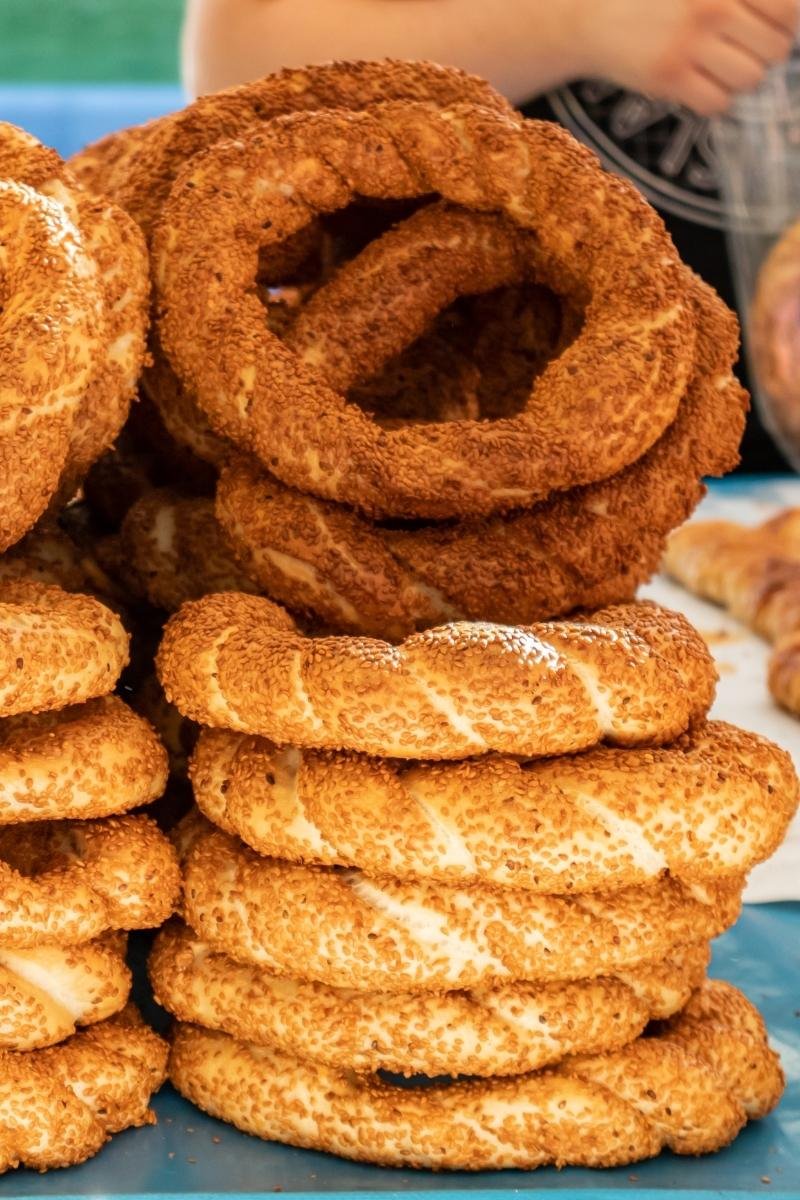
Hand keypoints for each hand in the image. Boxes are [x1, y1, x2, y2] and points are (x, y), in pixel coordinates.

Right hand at [570, 0, 797, 113]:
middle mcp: (710, 8)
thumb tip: (786, 17)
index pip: (786, 9)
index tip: (768, 29)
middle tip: (741, 54)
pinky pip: (717, 103)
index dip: (784, 25)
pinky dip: (714, 102)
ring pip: (750, 79)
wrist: (591, 19)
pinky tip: (700, 88)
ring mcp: (689, 45)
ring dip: (739, 81)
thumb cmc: (651, 0)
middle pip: (774, 50)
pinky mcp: (668, 78)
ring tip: (719, 71)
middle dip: (763, 56)